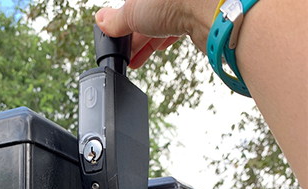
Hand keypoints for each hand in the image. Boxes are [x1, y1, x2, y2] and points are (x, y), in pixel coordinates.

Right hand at [95, 0, 219, 68]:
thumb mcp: (131, 12)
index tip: (114, 37)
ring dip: (145, 43)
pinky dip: (162, 41)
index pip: (131, 4)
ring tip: (134, 60)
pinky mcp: (195, 16)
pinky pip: (174, 30)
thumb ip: (114, 20)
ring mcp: (183, 3)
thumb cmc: (174, 1)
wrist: (211, 12)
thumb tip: (100, 20)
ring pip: (159, 23)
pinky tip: (154, 51)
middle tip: (123, 53)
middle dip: (132, 36)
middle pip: (145, 15)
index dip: (121, 21)